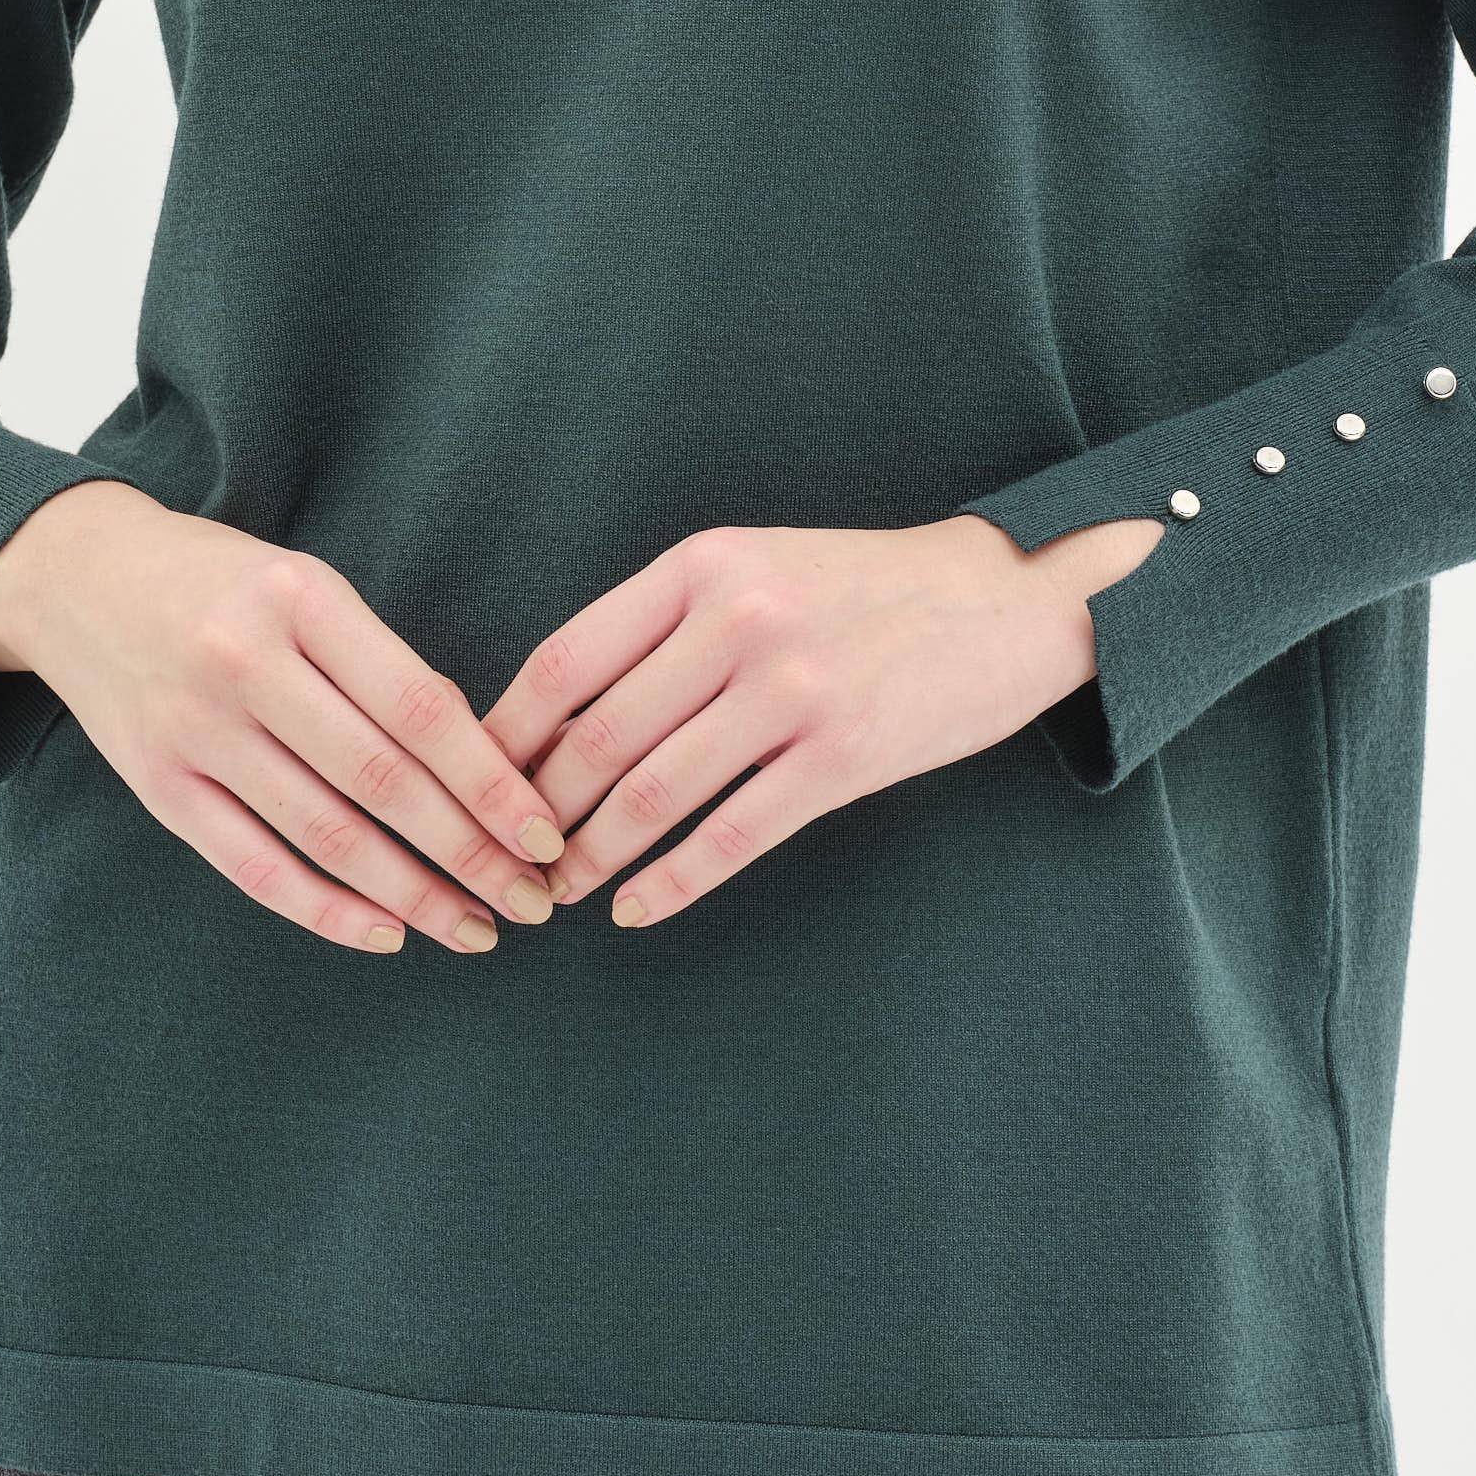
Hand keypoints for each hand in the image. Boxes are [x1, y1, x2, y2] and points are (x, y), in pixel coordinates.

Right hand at [0, 483, 564, 957]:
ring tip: (474, 927)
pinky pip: (255, 868)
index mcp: (302, 598)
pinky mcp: (159, 788)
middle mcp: (245, 663)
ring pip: (325, 835)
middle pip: (381, 780)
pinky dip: (327, 911)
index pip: (420, 707)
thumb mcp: (306, 584)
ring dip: (412, 894)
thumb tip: (487, 765)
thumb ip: (381, 663)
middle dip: (469, 851)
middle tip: (533, 902)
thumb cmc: (223, 581)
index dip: (490, 780)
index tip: (547, 832)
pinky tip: (386, 933)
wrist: (80, 577)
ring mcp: (196, 731)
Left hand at [479, 512, 1167, 929]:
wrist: (1001, 596)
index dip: (507, 734)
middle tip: (509, 859)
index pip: (567, 658)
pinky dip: (672, 884)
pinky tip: (639, 910)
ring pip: (654, 794)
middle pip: (598, 736)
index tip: (474, 784)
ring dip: (595, 856)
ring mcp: (793, 689)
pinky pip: (732, 836)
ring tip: (564, 891)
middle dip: (540, 811)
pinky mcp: (843, 756)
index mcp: (703, 565)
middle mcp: (739, 618)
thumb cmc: (863, 588)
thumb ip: (668, 624)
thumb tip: (562, 714)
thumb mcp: (756, 566)